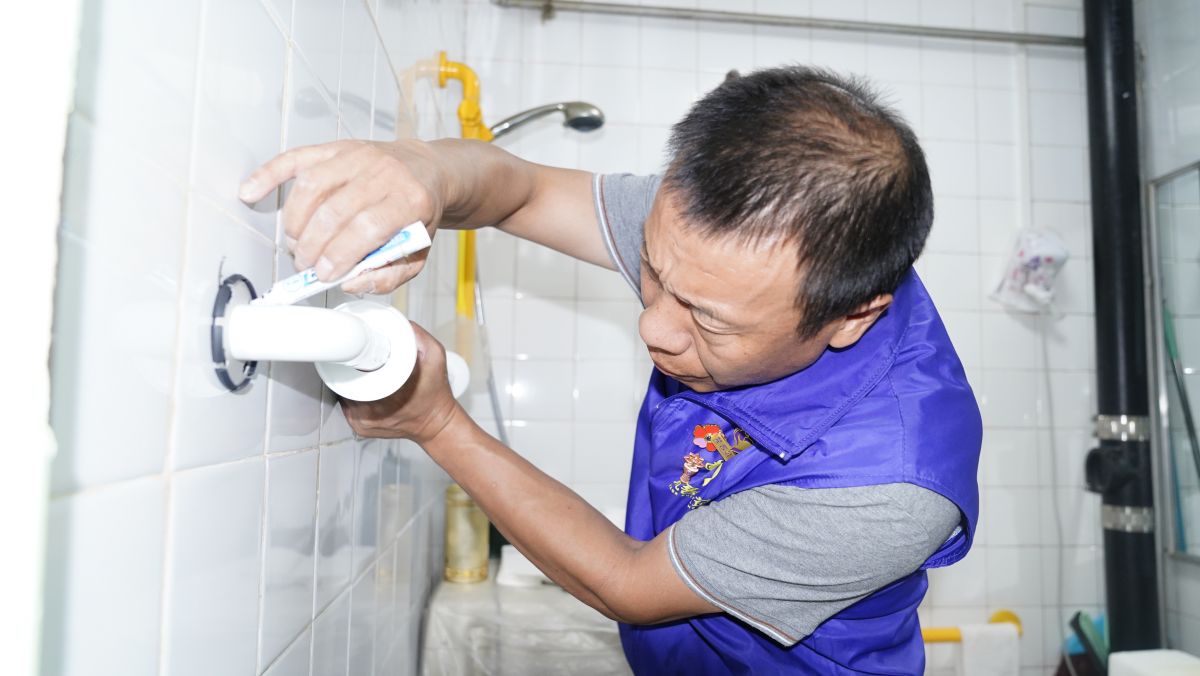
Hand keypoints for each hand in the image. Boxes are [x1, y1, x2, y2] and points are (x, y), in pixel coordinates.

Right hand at [238, 139, 443, 293]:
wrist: (427, 169)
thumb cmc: (418, 214)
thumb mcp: (417, 252)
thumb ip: (388, 274)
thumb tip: (351, 283)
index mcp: (409, 199)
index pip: (367, 228)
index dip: (340, 255)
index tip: (325, 275)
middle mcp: (383, 172)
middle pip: (335, 211)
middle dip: (314, 246)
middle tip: (306, 266)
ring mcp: (356, 156)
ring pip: (312, 187)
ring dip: (296, 223)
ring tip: (298, 247)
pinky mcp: (335, 148)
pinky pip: (296, 158)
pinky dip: (269, 175)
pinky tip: (250, 191)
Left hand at [341, 322, 463, 444]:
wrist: (437, 423)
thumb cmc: (436, 394)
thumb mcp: (436, 359)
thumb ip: (420, 337)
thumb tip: (401, 324)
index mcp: (385, 395)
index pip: (351, 373)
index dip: (352, 359)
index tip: (356, 352)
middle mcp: (370, 413)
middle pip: (345, 382)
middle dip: (351, 370)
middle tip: (362, 362)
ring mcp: (363, 423)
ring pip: (343, 395)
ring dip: (350, 383)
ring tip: (365, 375)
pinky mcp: (361, 429)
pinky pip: (347, 408)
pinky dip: (352, 397)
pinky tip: (365, 391)